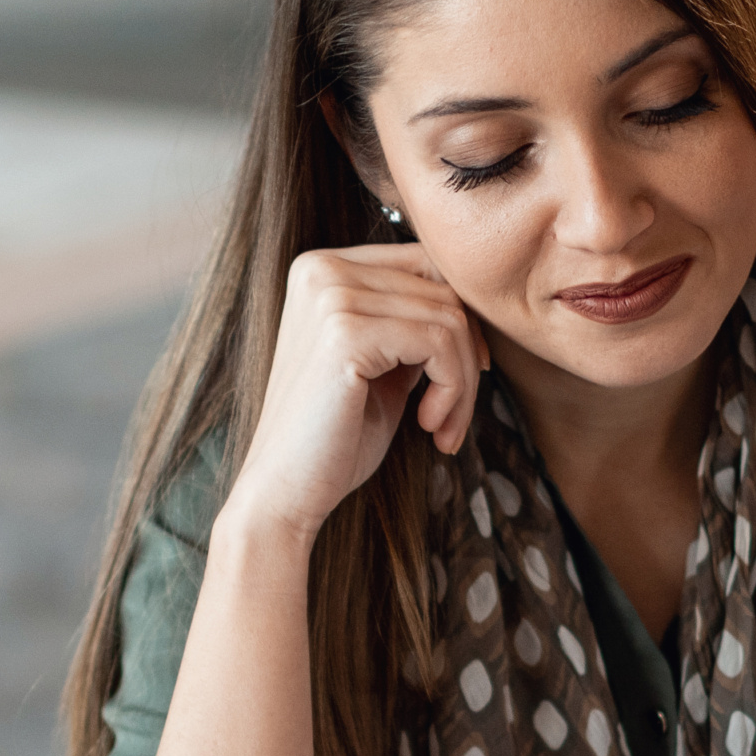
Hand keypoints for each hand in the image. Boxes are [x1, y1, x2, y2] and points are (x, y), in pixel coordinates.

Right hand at [220, 243, 492, 547]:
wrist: (283, 492)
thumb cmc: (333, 438)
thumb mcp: (381, 366)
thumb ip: (412, 324)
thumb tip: (472, 305)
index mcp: (322, 268)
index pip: (424, 263)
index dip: (461, 319)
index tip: (464, 376)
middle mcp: (321, 269)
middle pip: (442, 288)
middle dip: (467, 358)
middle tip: (454, 416)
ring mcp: (331, 296)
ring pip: (449, 318)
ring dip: (462, 383)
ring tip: (443, 427)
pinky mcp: (346, 332)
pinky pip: (438, 344)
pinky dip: (452, 390)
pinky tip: (429, 426)